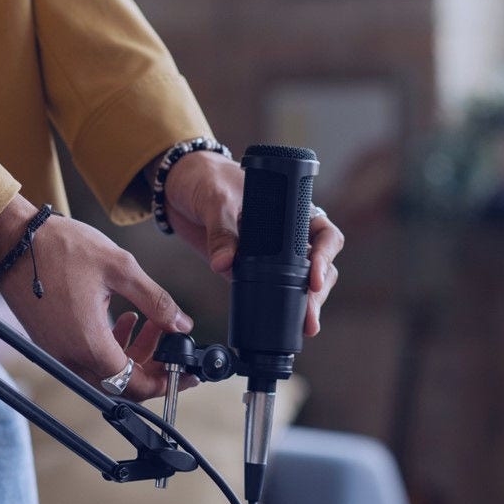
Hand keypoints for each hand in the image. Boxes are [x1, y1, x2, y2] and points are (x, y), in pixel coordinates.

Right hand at [0, 196, 193, 399]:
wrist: (11, 239)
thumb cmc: (59, 248)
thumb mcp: (120, 268)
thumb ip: (156, 300)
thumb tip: (182, 323)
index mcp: (89, 344)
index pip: (134, 386)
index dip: (164, 382)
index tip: (184, 374)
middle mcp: (71, 356)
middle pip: (122, 384)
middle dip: (152, 367)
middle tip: (172, 346)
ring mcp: (58, 351)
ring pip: (106, 371)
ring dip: (134, 354)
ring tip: (152, 323)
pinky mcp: (52, 341)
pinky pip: (89, 357)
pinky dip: (113, 346)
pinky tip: (126, 319)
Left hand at [161, 150, 344, 334]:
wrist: (177, 185)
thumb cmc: (206, 177)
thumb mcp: (215, 199)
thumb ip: (221, 230)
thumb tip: (224, 264)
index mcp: (292, 209)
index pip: (324, 234)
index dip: (326, 257)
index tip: (315, 279)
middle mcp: (287, 234)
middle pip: (319, 265)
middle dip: (318, 292)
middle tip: (309, 316)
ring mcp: (270, 254)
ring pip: (300, 282)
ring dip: (304, 304)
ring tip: (304, 326)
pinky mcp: (248, 269)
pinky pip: (268, 290)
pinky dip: (278, 307)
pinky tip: (284, 324)